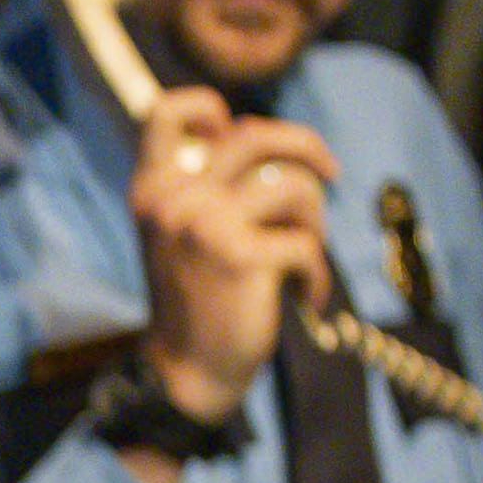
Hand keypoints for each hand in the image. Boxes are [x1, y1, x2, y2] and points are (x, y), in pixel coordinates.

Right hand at [128, 95, 339, 415]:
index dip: (207, 107)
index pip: (166, 111)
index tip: (239, 131)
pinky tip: (305, 298)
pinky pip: (307, 244)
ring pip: (295, 188)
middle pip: (257, 136)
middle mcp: (174, 199)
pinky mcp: (243, 258)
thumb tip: (252, 131)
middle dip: (307, 148)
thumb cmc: (195, 300)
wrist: (185, 375)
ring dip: (313, 225)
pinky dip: (316, 275)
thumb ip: (206, 183)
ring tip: (303, 259)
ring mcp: (207, 225)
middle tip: (330, 173)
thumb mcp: (183, 232)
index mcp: (152, 188)